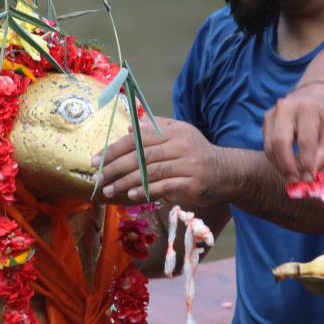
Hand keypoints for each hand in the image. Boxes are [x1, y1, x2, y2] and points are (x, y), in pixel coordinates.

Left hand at [95, 117, 230, 209]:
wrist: (227, 171)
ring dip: (125, 182)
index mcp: (173, 131)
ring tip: (109, 190)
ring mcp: (187, 165)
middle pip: (141, 156)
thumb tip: (129, 128)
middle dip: (115, 168)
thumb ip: (155, 129)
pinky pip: (164, 187)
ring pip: (150, 172)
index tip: (96, 161)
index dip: (114, 149)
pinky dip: (145, 191)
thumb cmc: (196, 153)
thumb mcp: (179, 134)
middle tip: (98, 178)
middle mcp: (180, 145)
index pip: (138, 139)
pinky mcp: (192, 183)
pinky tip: (130, 195)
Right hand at [262, 81, 323, 181]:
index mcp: (307, 108)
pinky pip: (267, 144)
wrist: (311, 96)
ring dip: (280, 165)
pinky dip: (275, 158)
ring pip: (270, 145)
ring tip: (291, 176)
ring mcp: (273, 112)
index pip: (305, 140)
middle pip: (280, 142)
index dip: (306, 162)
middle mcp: (286, 107)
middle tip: (295, 180)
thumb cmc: (323, 118)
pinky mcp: (266, 119)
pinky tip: (286, 165)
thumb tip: (310, 173)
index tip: (309, 178)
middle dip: (287, 165)